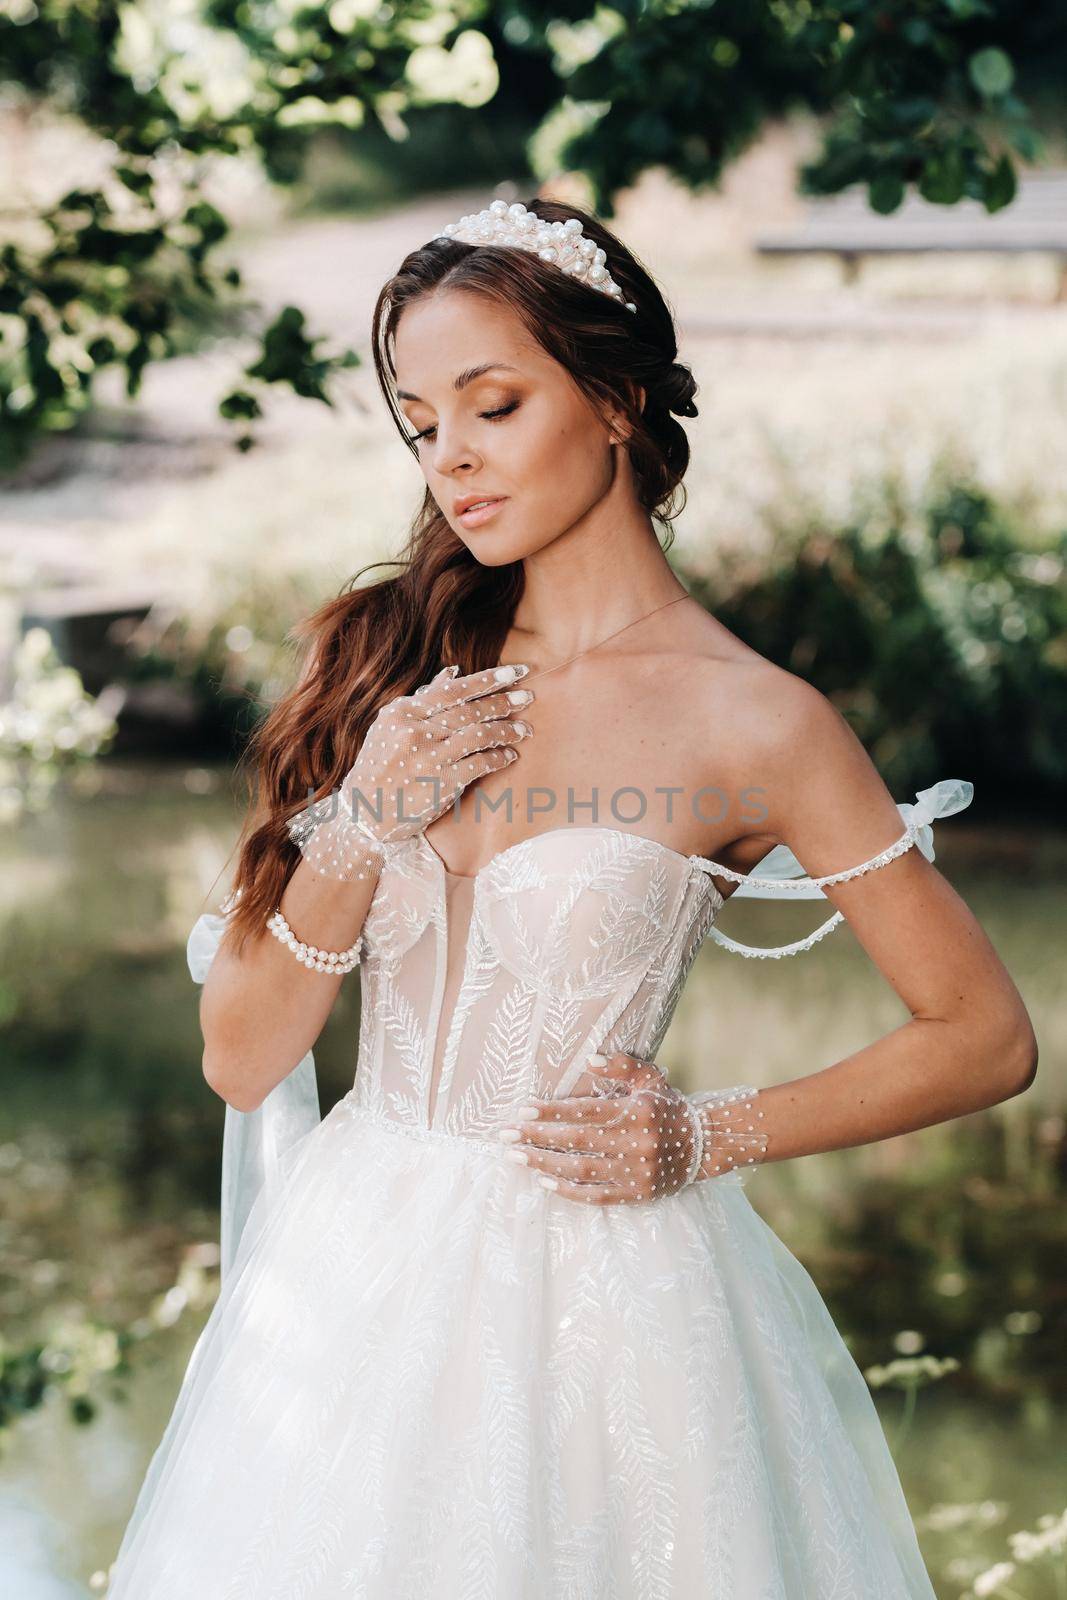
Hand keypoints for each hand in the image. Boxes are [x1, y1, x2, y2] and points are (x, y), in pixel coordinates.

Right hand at [289, 663, 533, 878]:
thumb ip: (422, 700)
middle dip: (504, 701)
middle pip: (471, 710)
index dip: (488, 679)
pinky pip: (479, 764)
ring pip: (479, 734)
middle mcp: (415, 731)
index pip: (454, 690)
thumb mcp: (390, 727)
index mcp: (403, 713)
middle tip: (529, 696)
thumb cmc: (378, 768)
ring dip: (506, 730)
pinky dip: (498, 757)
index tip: (514, 672)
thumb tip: (453, 673)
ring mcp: (429, 758)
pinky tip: (510, 756)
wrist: (364, 815)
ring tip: (525, 729)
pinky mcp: (441, 784)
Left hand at [493, 1053, 767, 1202]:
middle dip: (537, 1138)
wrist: (703, 1144)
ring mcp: (635, 1172)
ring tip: (517, 1156)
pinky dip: (567, 1190)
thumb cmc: (667, 1105)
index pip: (584, 1112)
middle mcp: (634, 1142)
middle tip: (506, 1135)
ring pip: (580, 1170)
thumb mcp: (649, 1078)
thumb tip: (589, 1059)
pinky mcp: (636, 1194)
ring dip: (544, 1164)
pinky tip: (543, 1181)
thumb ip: (621, 1065)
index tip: (522, 1110)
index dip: (551, 1112)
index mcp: (635, 1111)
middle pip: (576, 1142)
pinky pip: (595, 1196)